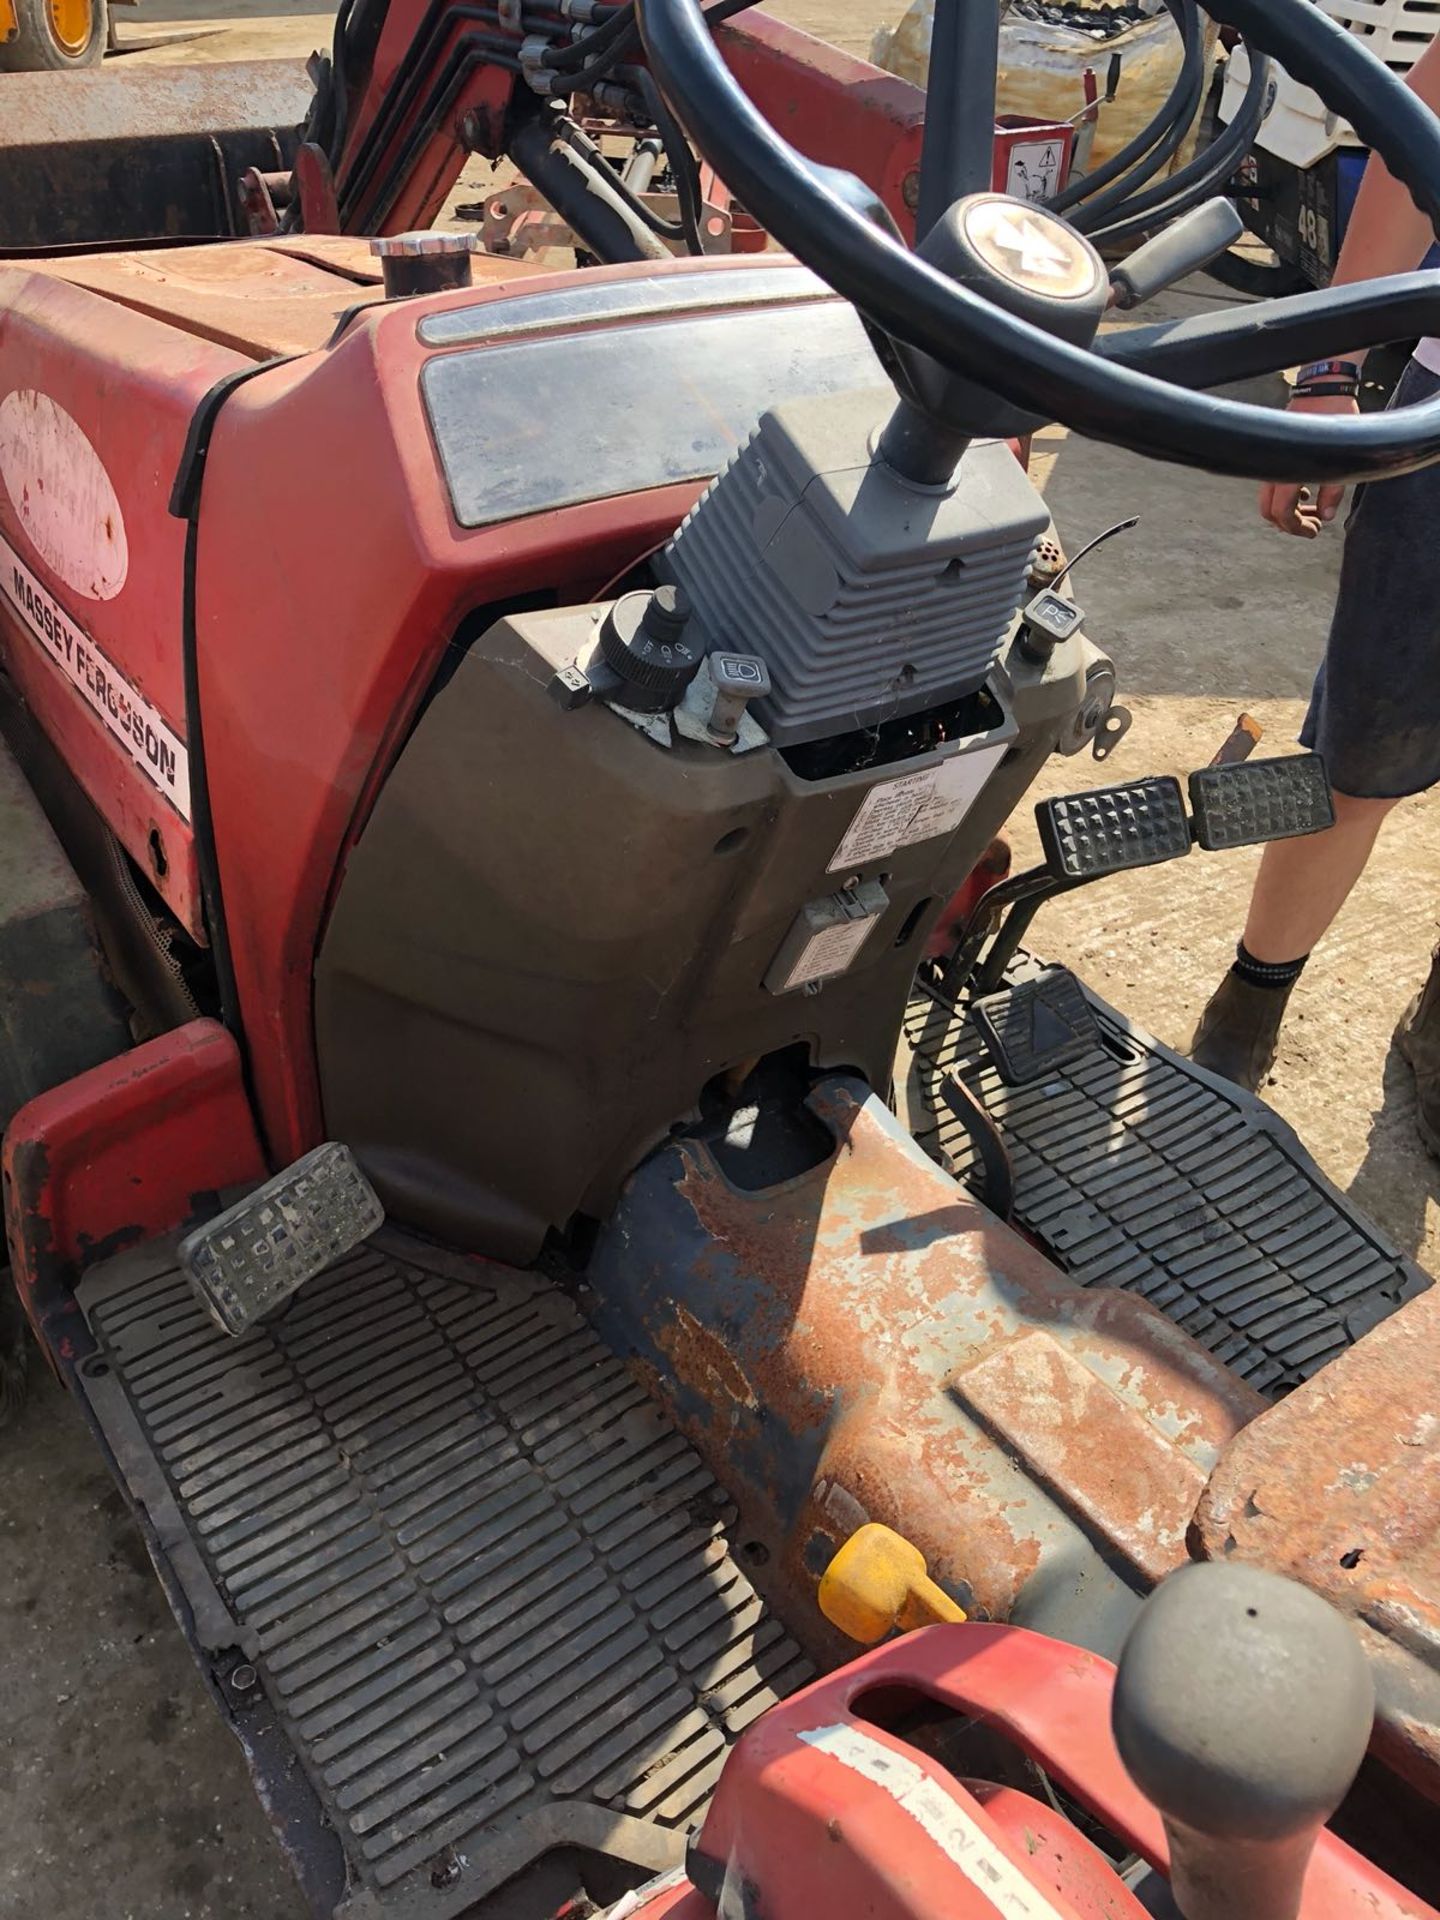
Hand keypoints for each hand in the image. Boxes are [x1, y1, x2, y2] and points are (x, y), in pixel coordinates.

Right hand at [1258, 391, 1361, 535]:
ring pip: (1270, 499)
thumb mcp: (1341, 458)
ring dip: (1288, 510)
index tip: (1313, 531)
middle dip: (1289, 523)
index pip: (1282, 513)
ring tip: (1312, 510)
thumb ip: (1333, 490)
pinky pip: (1272, 484)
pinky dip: (1286, 495)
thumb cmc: (1333, 416)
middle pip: (1269, 511)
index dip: (1296, 528)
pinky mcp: (1276, 454)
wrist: (1324, 389)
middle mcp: (1274, 469)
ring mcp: (1272, 461)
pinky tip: (1304, 492)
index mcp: (1288, 472)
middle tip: (1312, 525)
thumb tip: (1326, 515)